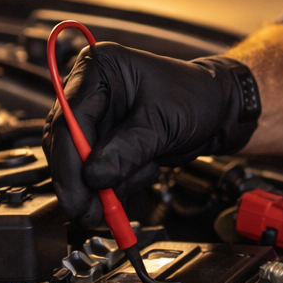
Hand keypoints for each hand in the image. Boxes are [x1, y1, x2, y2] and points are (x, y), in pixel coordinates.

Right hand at [43, 43, 258, 227]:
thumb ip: (128, 150)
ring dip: (105, 184)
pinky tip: (145, 171)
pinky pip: (96, 171)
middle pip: (64, 144)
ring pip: (78, 163)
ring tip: (145, 174)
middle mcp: (90, 89)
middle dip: (81, 182)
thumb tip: (94, 177)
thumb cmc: (197, 98)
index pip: (67, 119)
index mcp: (99, 68)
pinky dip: (116, 183)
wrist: (218, 109)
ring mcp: (96, 116)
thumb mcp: (164, 124)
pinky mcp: (104, 140)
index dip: (69, 162)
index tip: (77, 196)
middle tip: (93, 213)